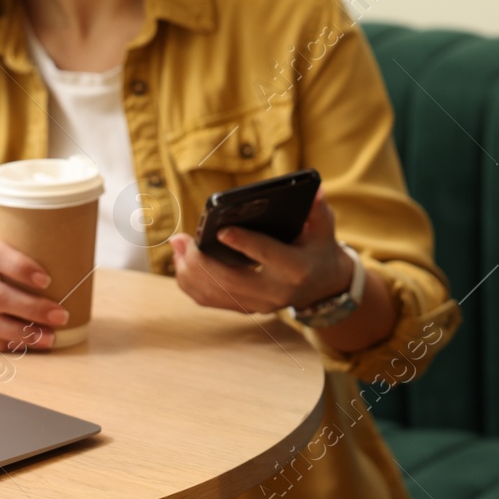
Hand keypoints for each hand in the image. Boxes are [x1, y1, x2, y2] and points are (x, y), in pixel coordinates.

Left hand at [167, 191, 354, 314]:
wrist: (322, 285)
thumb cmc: (318, 249)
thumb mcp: (323, 228)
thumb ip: (317, 211)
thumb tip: (315, 189)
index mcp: (295, 269)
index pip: (267, 254)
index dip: (244, 243)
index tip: (221, 231)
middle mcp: (274, 292)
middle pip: (230, 280)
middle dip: (201, 260)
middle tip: (181, 239)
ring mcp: (259, 304)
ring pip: (216, 294)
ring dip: (190, 272)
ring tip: (176, 247)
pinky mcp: (246, 308)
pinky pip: (212, 301)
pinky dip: (192, 285)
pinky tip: (180, 265)